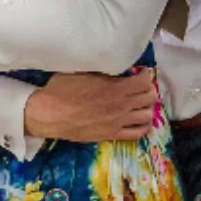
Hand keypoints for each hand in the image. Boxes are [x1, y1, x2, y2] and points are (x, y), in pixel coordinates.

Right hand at [24, 68, 158, 141]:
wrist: (50, 114)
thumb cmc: (63, 89)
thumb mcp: (84, 70)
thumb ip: (104, 69)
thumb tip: (114, 66)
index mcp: (116, 88)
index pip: (145, 81)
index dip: (145, 75)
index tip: (140, 73)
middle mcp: (121, 105)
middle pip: (150, 97)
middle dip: (148, 90)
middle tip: (140, 87)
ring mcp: (118, 122)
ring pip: (147, 115)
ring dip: (147, 107)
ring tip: (140, 103)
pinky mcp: (111, 135)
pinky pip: (137, 134)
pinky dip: (142, 126)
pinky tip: (139, 120)